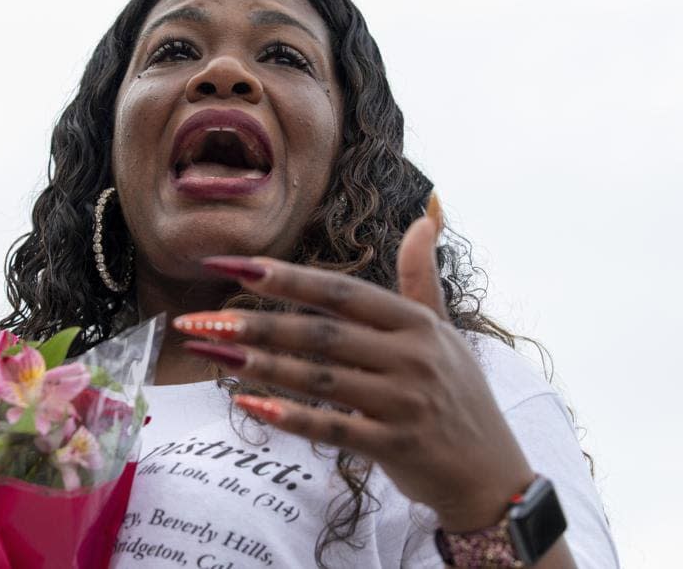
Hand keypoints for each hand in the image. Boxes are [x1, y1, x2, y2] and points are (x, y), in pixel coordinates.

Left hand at [174, 197, 535, 531]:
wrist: (493, 474)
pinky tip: (247, 405)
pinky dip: (289, 417)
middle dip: (254, 322)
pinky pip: (332, 430)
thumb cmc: (459, 395)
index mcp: (414, 323)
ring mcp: (404, 403)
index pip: (340, 292)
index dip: (284, 278)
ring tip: (210, 352)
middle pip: (320, 333)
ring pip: (319, 379)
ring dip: (259, 365)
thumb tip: (424, 215)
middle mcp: (411, 357)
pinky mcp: (396, 446)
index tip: (231, 265)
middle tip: (198, 319)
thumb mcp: (443, 330)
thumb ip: (421, 277)